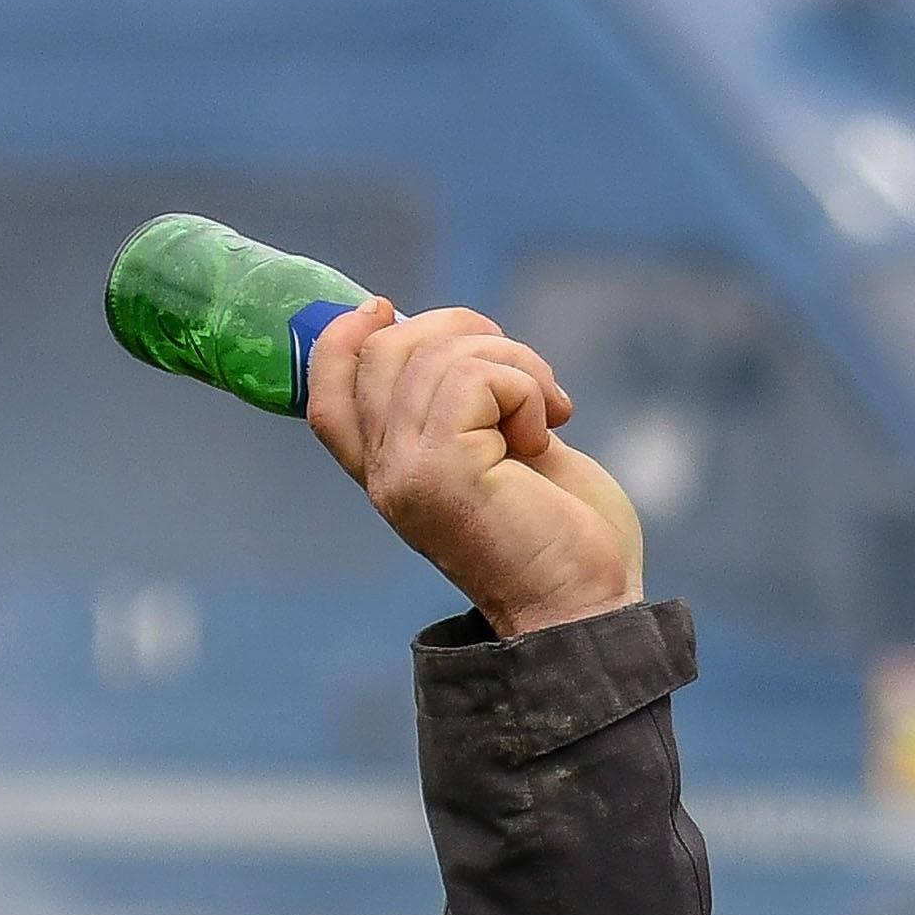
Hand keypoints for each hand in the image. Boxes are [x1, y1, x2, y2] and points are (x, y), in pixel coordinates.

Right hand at [311, 298, 644, 636]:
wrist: (587, 606)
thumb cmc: (565, 535)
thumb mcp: (508, 450)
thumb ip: (469, 403)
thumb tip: (459, 335)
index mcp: (392, 471)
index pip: (327, 391)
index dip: (343, 337)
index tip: (383, 307)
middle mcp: (386, 473)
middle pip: (384, 350)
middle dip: (467, 331)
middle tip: (529, 377)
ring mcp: (406, 471)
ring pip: (438, 354)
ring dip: (515, 362)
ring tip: (550, 412)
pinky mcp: (439, 470)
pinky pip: (475, 377)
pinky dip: (526, 387)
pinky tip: (545, 433)